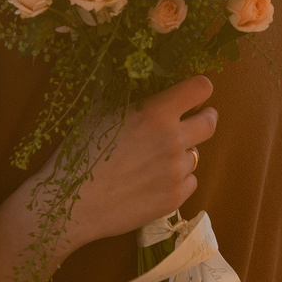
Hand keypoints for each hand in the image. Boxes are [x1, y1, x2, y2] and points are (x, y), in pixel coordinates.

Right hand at [65, 75, 219, 248]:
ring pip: (195, 154)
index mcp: (156, 113)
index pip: (199, 89)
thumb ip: (127, 99)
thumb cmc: (79, 154)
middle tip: (196, 119)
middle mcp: (173, 140)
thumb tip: (134, 78)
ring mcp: (176, 171)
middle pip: (210, 122)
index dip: (199, 89)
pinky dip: (177, 179)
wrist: (71, 203)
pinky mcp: (174, 198)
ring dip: (182, 152)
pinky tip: (154, 181)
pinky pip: (189, 181)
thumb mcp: (99, 113)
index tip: (195, 93)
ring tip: (155, 159)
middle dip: (205, 117)